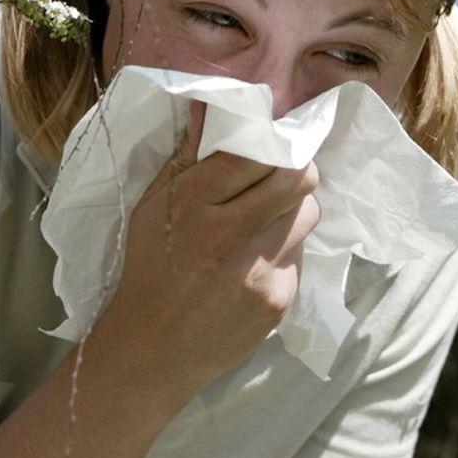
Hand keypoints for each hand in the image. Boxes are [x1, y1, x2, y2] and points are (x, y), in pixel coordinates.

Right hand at [101, 102, 320, 400]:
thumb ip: (186, 156)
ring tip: (267, 217)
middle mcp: (232, 233)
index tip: (269, 143)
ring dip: (293, 209)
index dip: (270, 141)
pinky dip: (284, 249)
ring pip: (307, 214)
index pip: (257, 152)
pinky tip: (256, 260)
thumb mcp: (153, 206)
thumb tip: (209, 106)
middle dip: (295, 167)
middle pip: (298, 178)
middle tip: (280, 173)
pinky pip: (298, 256)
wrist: (153, 350)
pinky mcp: (279, 300)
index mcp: (195, 201)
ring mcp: (261, 270)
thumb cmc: (151, 267)